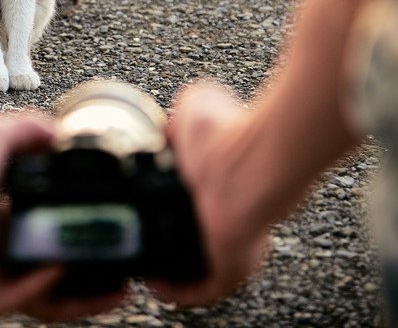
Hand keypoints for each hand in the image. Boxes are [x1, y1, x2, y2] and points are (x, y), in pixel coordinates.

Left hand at [0, 112, 124, 320]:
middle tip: (125, 277)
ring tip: (115, 290)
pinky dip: (44, 289)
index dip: (85, 242)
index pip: (54, 240)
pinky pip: (22, 300)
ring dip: (82, 299)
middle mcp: (3, 253)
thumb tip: (61, 130)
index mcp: (6, 222)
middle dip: (93, 281)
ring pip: (47, 300)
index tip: (114, 236)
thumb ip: (29, 130)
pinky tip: (59, 268)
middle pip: (59, 278)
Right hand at [147, 82, 269, 305]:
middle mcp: (238, 216)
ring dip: (176, 270)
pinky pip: (202, 289)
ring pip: (204, 266)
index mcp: (232, 181)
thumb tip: (171, 118)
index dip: (182, 205)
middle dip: (177, 239)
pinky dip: (178, 291)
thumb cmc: (231, 135)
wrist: (248, 164)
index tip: (160, 208)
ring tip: (148, 266)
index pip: (209, 202)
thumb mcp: (198, 106)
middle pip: (207, 236)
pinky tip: (156, 283)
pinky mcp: (230, 268)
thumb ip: (185, 110)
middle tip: (150, 240)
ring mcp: (238, 244)